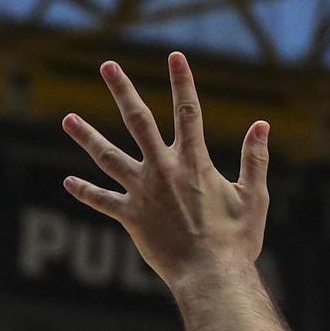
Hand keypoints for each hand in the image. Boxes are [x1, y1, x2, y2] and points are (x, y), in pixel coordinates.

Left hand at [62, 52, 269, 287]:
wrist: (211, 274)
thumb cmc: (237, 238)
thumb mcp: (254, 195)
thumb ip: (254, 158)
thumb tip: (261, 125)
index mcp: (194, 161)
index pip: (188, 110)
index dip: (182, 81)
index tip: (175, 55)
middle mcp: (164, 169)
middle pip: (139, 121)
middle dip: (122, 90)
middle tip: (108, 65)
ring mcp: (143, 192)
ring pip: (108, 157)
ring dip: (87, 136)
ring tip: (67, 118)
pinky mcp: (131, 217)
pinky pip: (102, 201)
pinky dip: (85, 191)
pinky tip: (68, 181)